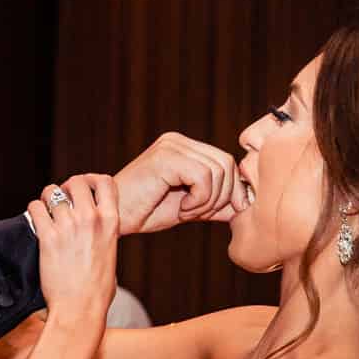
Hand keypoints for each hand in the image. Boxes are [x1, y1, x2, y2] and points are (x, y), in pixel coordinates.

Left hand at [26, 175, 118, 328]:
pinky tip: (36, 221)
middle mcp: (91, 219)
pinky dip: (34, 211)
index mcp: (111, 221)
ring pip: (51, 192)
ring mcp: (69, 226)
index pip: (105, 182)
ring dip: (46, 199)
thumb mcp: (111, 253)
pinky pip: (35, 208)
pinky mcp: (48, 237)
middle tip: (60, 200)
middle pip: (76, 182)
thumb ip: (103, 233)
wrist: (80, 309)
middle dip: (66, 187)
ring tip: (46, 211)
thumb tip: (95, 227)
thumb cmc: (96, 289)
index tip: (83, 188)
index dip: (91, 180)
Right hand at [114, 132, 244, 233]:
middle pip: (226, 163)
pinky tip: (181, 209)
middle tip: (198, 213)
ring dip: (208, 200)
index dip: (231, 188)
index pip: (225, 161)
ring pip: (218, 170)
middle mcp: (177, 141)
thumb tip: (244, 206)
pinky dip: (199, 199)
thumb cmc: (143, 213)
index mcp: (183, 148)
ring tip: (186, 211)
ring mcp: (171, 146)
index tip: (221, 211)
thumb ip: (214, 203)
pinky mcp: (166, 157)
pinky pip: (203, 177)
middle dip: (222, 195)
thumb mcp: (188, 208)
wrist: (113, 217)